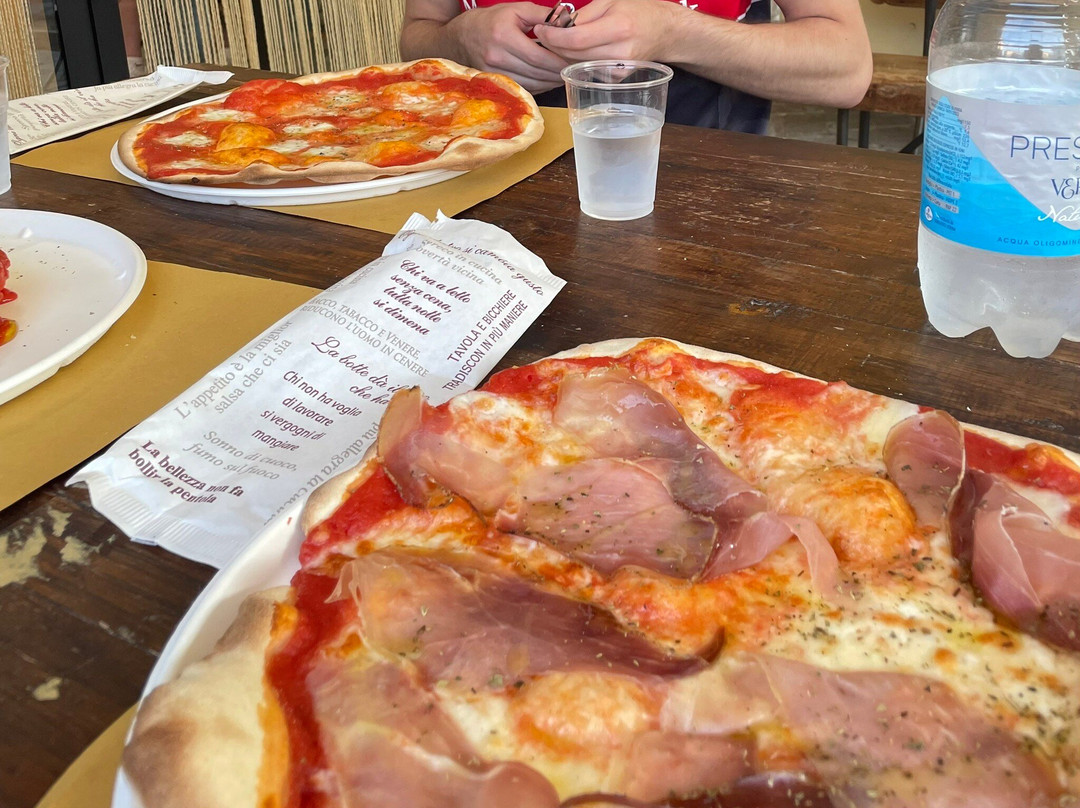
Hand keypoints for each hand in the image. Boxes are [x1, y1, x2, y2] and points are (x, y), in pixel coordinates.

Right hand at [447, 3, 571, 91]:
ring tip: (562, 77)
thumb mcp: (514, 9)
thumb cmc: (489, 21)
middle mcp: (497, 57)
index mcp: (504, 36)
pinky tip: (547, 81)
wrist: (458, 38)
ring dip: (549, 83)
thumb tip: (566, 22)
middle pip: (536, 73)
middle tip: (573, 72)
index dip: (557, 62)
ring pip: (530, 85)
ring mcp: (493, 73)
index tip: (573, 63)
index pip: (538, 56)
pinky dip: (537, 87)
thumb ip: (541, 15)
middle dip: (557, 74)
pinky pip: (521, 89)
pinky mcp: (493, 83)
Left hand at [533, 0, 682, 62]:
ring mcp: (619, 69)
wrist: (666, 32)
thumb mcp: (612, 1)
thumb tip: (559, 26)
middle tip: (543, 35)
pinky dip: (577, 61)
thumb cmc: (639, 11)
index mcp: (618, 27)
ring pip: (579, 65)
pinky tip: (573, 51)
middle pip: (574, 55)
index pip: (576, 39)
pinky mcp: (617, 78)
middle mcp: (620, 52)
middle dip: (554, 45)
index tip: (540, 30)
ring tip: (556, 41)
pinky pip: (589, 70)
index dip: (554, 36)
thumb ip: (585, 14)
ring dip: (563, 54)